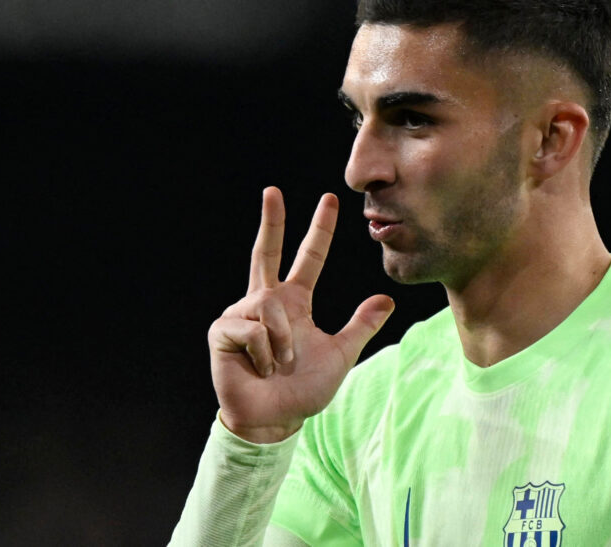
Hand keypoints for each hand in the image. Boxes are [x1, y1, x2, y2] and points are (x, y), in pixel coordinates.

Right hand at [207, 187, 393, 442]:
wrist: (276, 419)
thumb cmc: (303, 390)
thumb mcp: (341, 354)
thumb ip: (362, 326)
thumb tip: (388, 299)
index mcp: (294, 303)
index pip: (308, 258)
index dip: (319, 230)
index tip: (329, 200)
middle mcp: (266, 302)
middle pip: (266, 252)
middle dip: (271, 221)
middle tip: (272, 190)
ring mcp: (241, 315)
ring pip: (268, 305)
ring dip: (282, 340)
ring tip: (281, 364)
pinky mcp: (223, 331)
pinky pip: (252, 329)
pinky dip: (265, 352)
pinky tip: (261, 367)